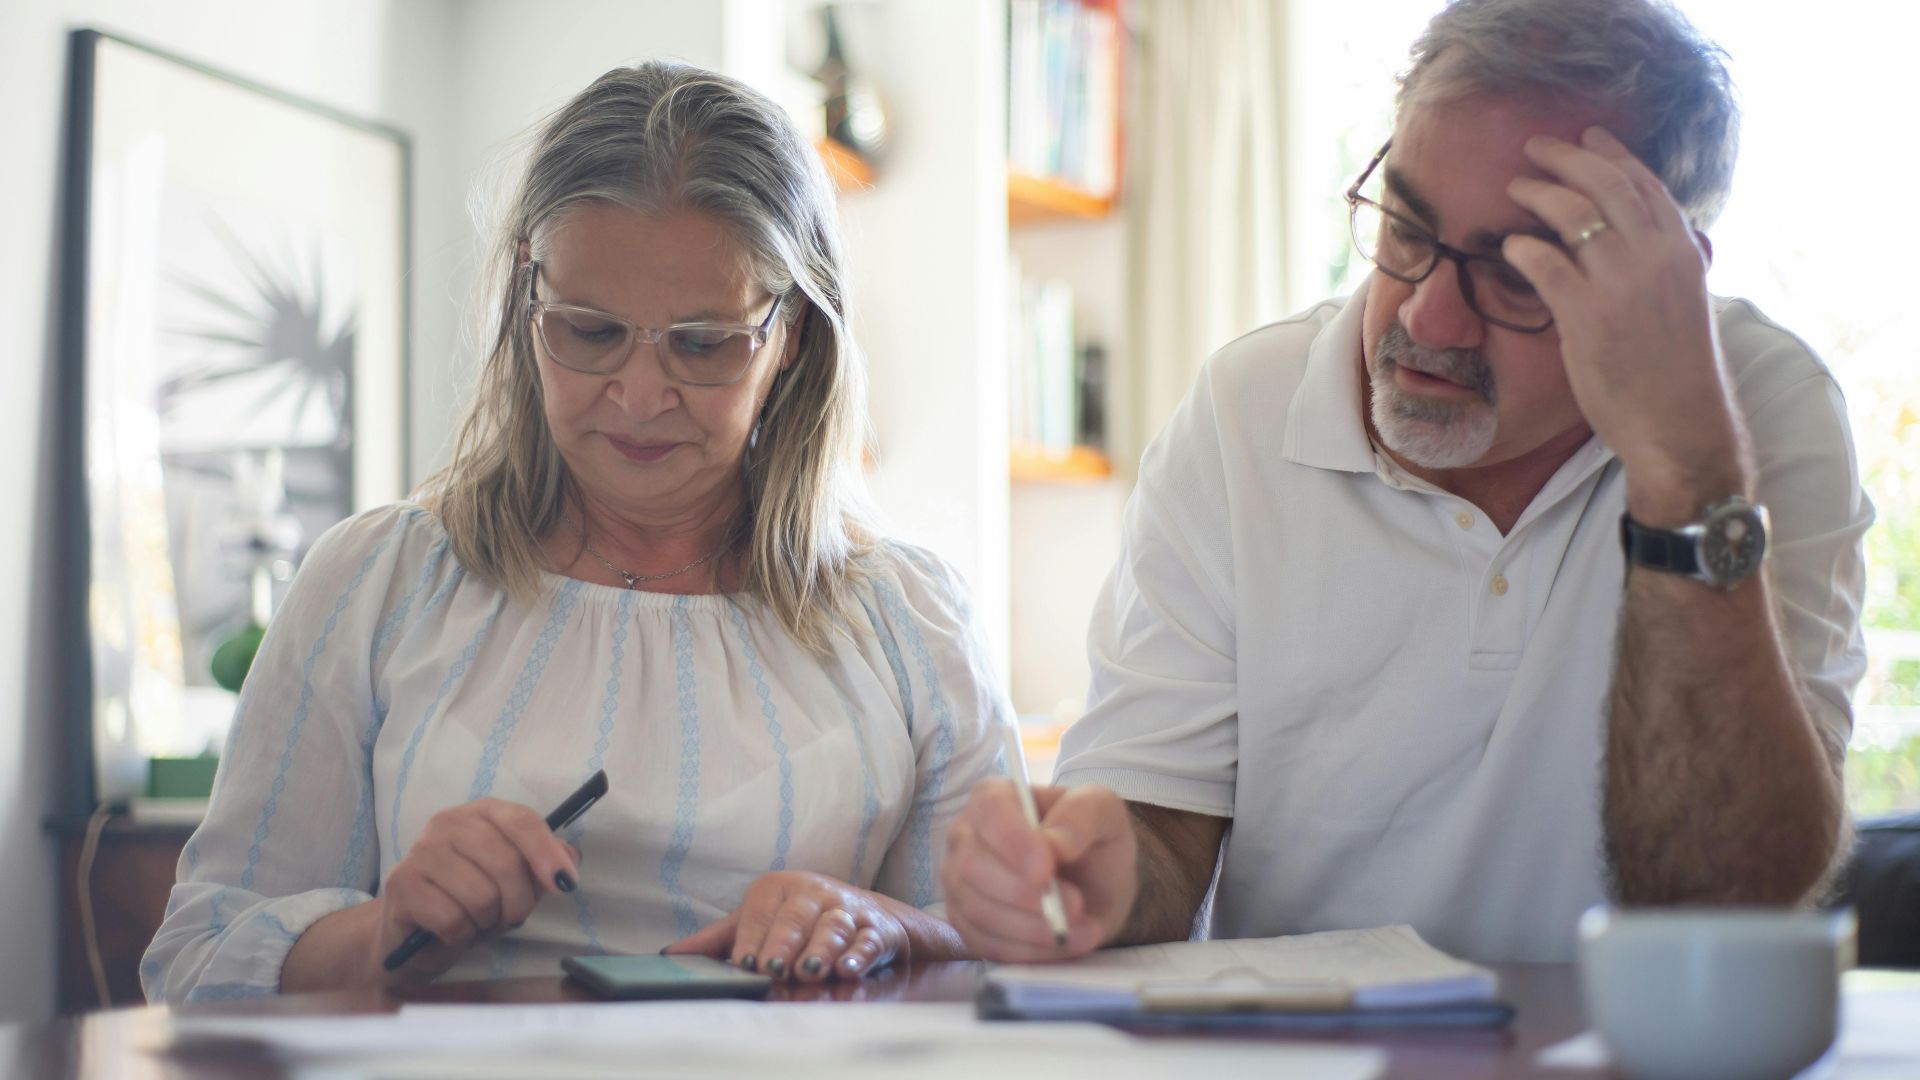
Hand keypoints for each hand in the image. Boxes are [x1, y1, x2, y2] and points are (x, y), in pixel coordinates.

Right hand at [374, 798, 579, 981]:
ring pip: (480, 895)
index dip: (547, 853)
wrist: (415, 937)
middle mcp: (449, 822)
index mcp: (483, 813)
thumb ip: (545, 866)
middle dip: (518, 902)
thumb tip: (570, 858)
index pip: (521, 821)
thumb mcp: (516, 883)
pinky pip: (452, 918)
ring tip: (476, 921)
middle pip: (506, 862)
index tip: (566, 884)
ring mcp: (421, 851)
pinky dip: (461, 935)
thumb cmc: (472, 902)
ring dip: (487, 921)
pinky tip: (452, 931)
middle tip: (510, 916)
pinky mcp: (402, 884)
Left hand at [665, 871, 906, 981]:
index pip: (761, 912)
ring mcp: (845, 910)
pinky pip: (867, 941)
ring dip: (821, 948)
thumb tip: (670, 956)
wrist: (865, 915)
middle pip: (796, 918)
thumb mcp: (759, 922)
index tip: (743, 962)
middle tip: (772, 968)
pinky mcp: (874, 929)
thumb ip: (719, 939)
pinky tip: (848, 969)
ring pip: (832, 928)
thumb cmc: (800, 920)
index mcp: (780, 887)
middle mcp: (814, 893)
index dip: (752, 937)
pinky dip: (859, 955)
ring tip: (809, 970)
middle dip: (784, 943)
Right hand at [940, 779, 1135, 961]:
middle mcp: (965, 837)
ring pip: (979, 911)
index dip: (1013, 842)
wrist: (1094, 886)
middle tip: (1076, 906)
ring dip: (1033, 927)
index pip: (988, 812)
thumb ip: (1082, 815)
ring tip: (1082, 930)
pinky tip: (1064, 944)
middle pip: (973, 867)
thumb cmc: (1092, 839)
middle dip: (1025, 894)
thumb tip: (1055, 844)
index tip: (1045, 870)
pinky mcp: (968, 925)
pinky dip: (1028, 951)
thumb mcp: (1103, 812)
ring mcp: (960, 883)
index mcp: (994, 797)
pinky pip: (986, 944)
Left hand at [1502, 125, 1750, 520]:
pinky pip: (1544, 262)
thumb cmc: (1677, 373)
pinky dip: (1522, 246)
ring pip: (1573, 214)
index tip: (1590, 135)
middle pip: (1606, 185)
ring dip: (1539, 192)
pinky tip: (1509, 244)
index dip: (1614, 155)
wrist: (1680, 425)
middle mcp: (1655, 256)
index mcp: (1682, 251)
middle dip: (1568, 156)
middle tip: (1536, 145)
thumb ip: (1664, 268)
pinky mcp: (1587, 314)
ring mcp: (1621, 282)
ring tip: (1515, 185)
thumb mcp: (1684, 304)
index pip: (1646, 186)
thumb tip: (1636, 242)